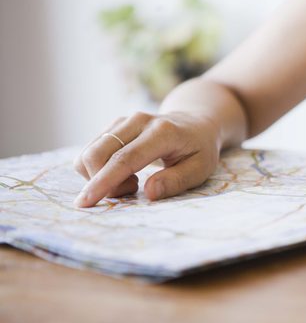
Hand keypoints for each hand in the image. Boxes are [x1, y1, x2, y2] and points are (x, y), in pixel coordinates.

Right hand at [73, 111, 219, 207]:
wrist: (196, 122)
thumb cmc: (199, 149)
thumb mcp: (200, 169)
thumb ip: (176, 181)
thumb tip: (149, 193)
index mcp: (162, 132)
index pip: (125, 158)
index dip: (104, 181)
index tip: (86, 201)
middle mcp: (138, 121)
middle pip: (98, 153)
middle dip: (101, 182)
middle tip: (131, 191)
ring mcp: (123, 121)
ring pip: (90, 152)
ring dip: (100, 176)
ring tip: (132, 181)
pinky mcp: (113, 126)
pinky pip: (92, 151)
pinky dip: (100, 169)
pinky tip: (125, 172)